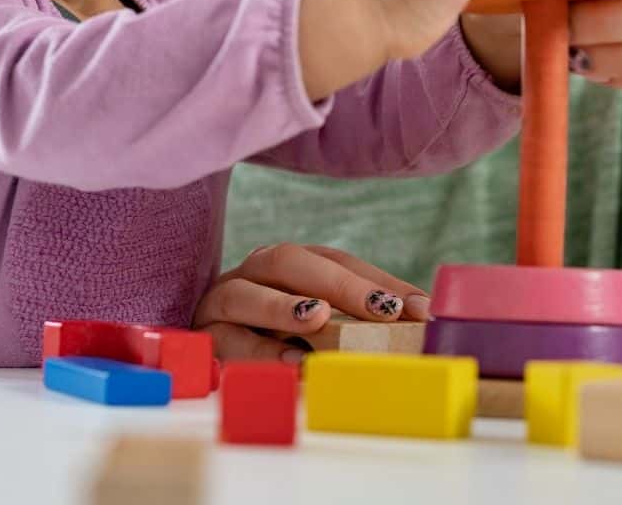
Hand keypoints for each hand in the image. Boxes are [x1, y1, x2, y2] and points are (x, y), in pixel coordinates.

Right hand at [193, 243, 427, 361]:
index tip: (418, 310)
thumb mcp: (320, 324)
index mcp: (287, 263)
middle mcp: (253, 272)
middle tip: (381, 310)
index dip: (376, 281)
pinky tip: (292, 361)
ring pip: (246, 292)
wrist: (199, 350)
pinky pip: (226, 339)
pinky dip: (260, 350)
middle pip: (289, 261)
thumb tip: (423, 317)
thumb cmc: (274, 336)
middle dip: (339, 284)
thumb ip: (360, 317)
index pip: (334, 260)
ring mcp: (222, 301)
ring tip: (319, 319)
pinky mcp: (203, 334)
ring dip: (284, 306)